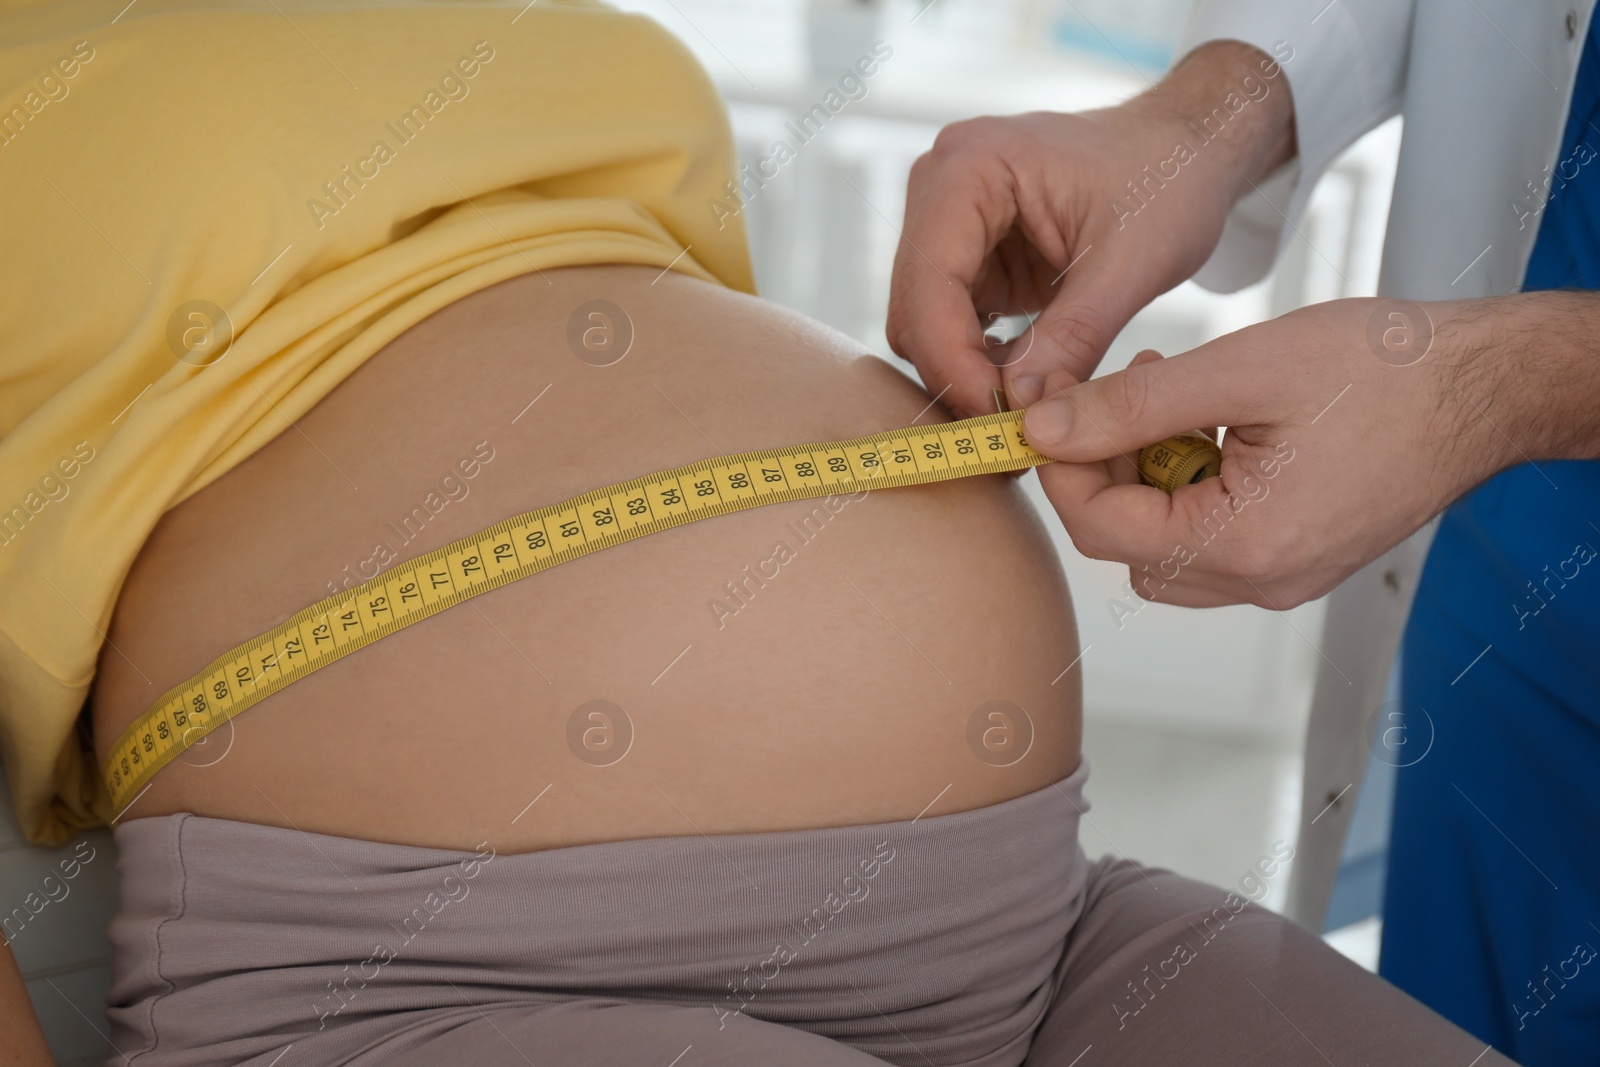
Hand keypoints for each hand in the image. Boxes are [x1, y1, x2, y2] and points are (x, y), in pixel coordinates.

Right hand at [885, 40, 1294, 419]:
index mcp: (970, 167)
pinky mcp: (967, 258)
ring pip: (925, 326)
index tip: (998, 418)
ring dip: (968, 374)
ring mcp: (947, 224)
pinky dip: (982, 362)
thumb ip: (1074, 336)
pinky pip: (952, 327)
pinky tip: (1028, 381)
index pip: (929, 281)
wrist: (1185, 152)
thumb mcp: (1133, 263)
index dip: (952, 359)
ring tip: (1029, 409)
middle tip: (1015, 430)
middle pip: (914, 308)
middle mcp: (940, 188)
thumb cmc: (1169, 179)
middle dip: (959, 373)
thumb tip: (1021, 408)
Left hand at [1020, 297, 1522, 608]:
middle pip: (1126, 544)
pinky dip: (1190, 485)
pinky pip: (1212, 539)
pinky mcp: (1300, 556)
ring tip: (1175, 395)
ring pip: (1164, 546)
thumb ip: (1130, 406)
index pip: (1100, 526)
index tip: (1052, 403)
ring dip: (1147, 473)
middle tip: (1125, 388)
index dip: (1062, 463)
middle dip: (1105, 465)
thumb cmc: (1385, 369)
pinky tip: (1213, 422)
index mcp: (1244, 545)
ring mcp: (1284, 576)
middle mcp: (1262, 581)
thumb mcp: (1240, 370)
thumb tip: (1043, 427)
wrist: (1488, 385)